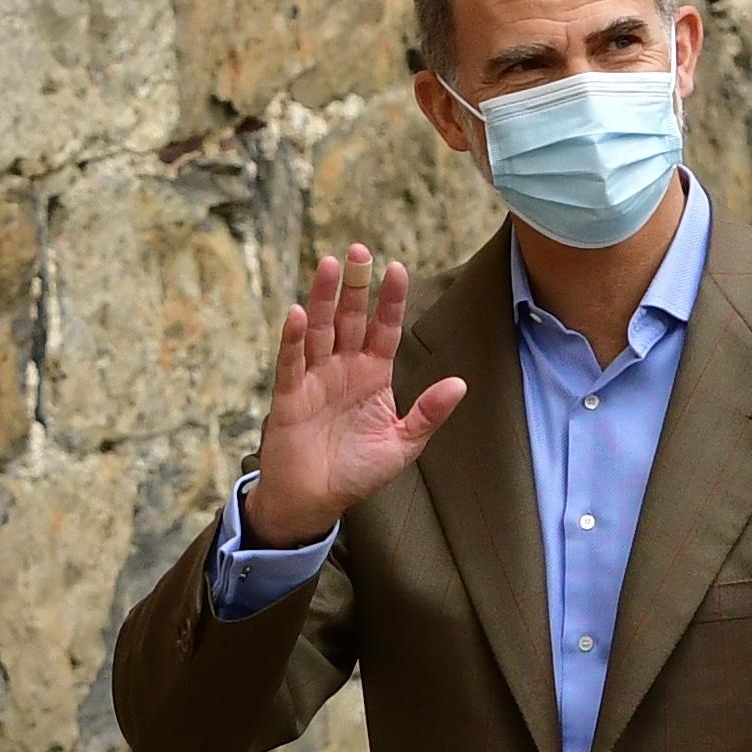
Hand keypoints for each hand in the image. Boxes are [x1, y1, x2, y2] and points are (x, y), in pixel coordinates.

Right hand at [247, 244, 467, 542]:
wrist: (315, 501)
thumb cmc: (356, 473)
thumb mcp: (401, 444)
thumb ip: (427, 414)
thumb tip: (460, 384)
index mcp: (373, 376)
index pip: (384, 329)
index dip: (390, 300)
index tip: (397, 268)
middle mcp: (343, 368)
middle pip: (350, 319)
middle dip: (356, 286)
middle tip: (359, 249)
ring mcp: (315, 378)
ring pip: (320, 329)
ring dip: (322, 298)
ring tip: (328, 265)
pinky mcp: (291, 395)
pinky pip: (292, 361)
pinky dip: (294, 339)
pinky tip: (298, 313)